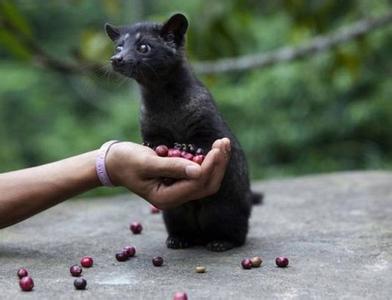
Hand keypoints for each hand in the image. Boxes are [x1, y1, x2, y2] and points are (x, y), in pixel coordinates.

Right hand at [106, 138, 230, 208]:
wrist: (114, 163)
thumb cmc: (126, 161)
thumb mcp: (147, 163)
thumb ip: (172, 167)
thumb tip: (198, 171)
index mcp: (166, 198)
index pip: (197, 184)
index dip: (210, 166)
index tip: (217, 147)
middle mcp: (175, 198)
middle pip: (207, 185)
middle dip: (218, 164)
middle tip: (224, 142)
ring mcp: (177, 191)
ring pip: (205, 181)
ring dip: (216, 163)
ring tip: (222, 143)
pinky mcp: (178, 182)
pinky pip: (199, 175)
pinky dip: (208, 162)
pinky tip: (213, 149)